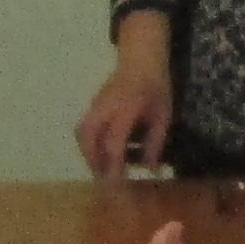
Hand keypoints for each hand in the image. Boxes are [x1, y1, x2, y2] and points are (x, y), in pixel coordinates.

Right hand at [76, 17, 176, 178]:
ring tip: (100, 169)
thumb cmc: (156, 89)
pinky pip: (83, 128)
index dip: (114, 163)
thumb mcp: (163, 116)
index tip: (117, 182)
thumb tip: (150, 170)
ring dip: (88, 153)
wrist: (141, 61)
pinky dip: (88, 144)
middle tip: (104, 180)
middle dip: (94, 161)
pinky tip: (99, 153)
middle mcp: (105, 107)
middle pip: (89, 138)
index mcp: (126, 108)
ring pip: (82, 133)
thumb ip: (155, 143)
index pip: (114, 141)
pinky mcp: (92, 105)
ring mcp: (95, 104)